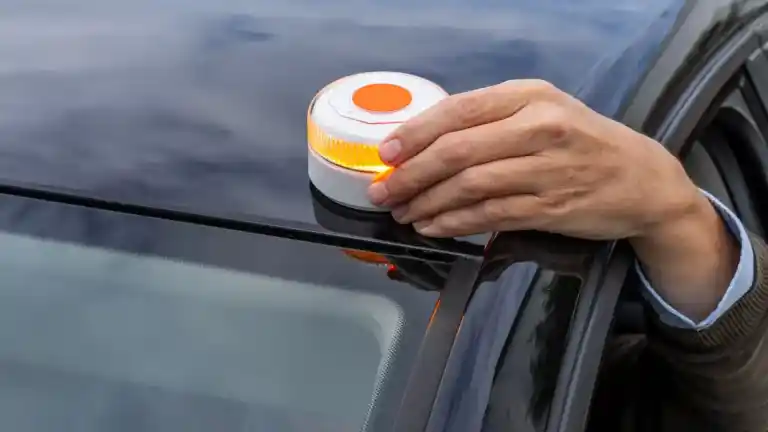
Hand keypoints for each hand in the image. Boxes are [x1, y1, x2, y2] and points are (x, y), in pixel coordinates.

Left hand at [367, 79, 738, 319]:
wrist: (645, 181)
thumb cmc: (583, 143)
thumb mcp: (543, 112)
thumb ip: (491, 122)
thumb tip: (426, 142)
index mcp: (529, 96)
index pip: (458, 110)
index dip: (415, 134)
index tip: (386, 154)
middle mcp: (538, 126)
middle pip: (457, 151)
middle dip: (411, 174)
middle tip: (384, 191)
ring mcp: (546, 169)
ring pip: (470, 186)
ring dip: (427, 203)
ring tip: (403, 212)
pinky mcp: (551, 207)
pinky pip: (490, 216)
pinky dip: (455, 224)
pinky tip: (434, 227)